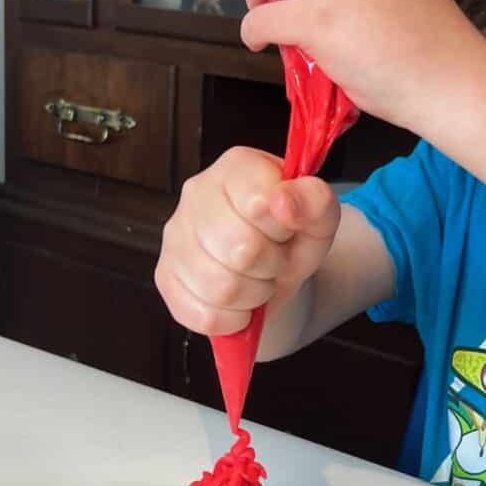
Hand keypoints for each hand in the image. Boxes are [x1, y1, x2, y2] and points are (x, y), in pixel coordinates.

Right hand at [155, 146, 339, 335]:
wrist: (273, 271)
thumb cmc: (292, 236)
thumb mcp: (320, 217)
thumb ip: (314, 201)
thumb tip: (283, 202)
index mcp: (237, 167)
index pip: (258, 204)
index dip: (282, 229)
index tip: (286, 229)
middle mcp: (196, 194)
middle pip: (240, 250)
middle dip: (271, 265)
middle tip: (274, 259)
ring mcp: (174, 236)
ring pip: (221, 287)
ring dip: (254, 294)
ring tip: (258, 278)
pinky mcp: (165, 277)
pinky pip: (203, 314)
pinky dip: (233, 317)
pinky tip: (239, 300)